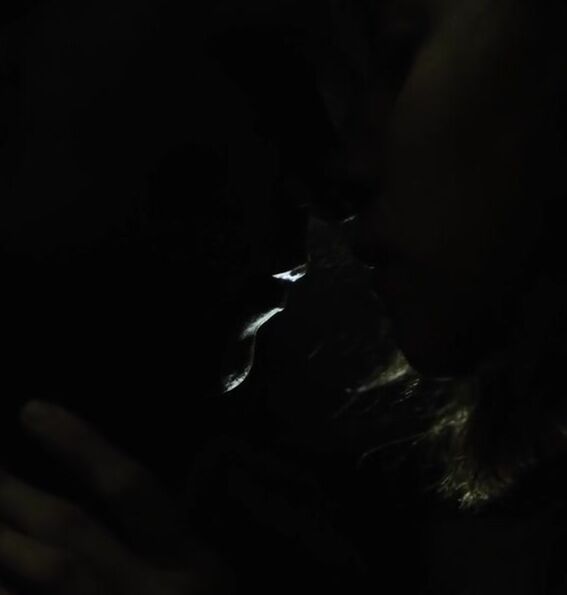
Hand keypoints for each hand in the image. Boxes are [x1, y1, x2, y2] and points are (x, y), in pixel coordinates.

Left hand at [0, 400, 231, 593]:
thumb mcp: (206, 576)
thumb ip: (162, 537)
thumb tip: (101, 486)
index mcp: (190, 563)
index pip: (130, 489)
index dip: (81, 445)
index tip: (32, 411)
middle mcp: (150, 593)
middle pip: (67, 530)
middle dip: (11, 493)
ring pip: (42, 576)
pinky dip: (8, 591)